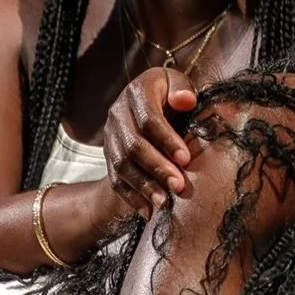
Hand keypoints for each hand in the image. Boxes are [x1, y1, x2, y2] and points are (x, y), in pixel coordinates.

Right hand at [103, 68, 196, 213]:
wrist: (147, 100)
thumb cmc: (171, 93)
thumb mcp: (177, 83)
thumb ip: (182, 89)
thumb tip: (186, 101)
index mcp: (137, 92)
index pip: (149, 119)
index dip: (167, 140)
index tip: (186, 159)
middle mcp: (118, 114)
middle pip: (133, 145)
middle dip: (156, 167)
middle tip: (178, 186)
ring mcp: (110, 136)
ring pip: (121, 165)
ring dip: (143, 186)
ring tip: (164, 202)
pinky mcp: (108, 155)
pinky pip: (115, 179)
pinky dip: (131, 197)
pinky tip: (147, 211)